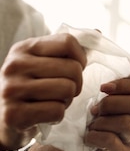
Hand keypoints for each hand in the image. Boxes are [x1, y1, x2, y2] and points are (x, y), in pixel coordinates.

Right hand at [0, 33, 85, 150]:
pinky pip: (57, 111)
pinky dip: (57, 116)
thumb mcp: (43, 63)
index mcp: (24, 48)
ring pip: (67, 90)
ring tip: (54, 101)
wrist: (2, 118)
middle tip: (64, 91)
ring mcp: (11, 89)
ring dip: (67, 100)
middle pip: (73, 69)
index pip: (68, 42)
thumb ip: (67, 49)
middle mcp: (14, 65)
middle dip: (76, 84)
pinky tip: (45, 114)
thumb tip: (98, 31)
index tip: (75, 69)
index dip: (81, 58)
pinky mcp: (14, 114)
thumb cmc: (32, 88)